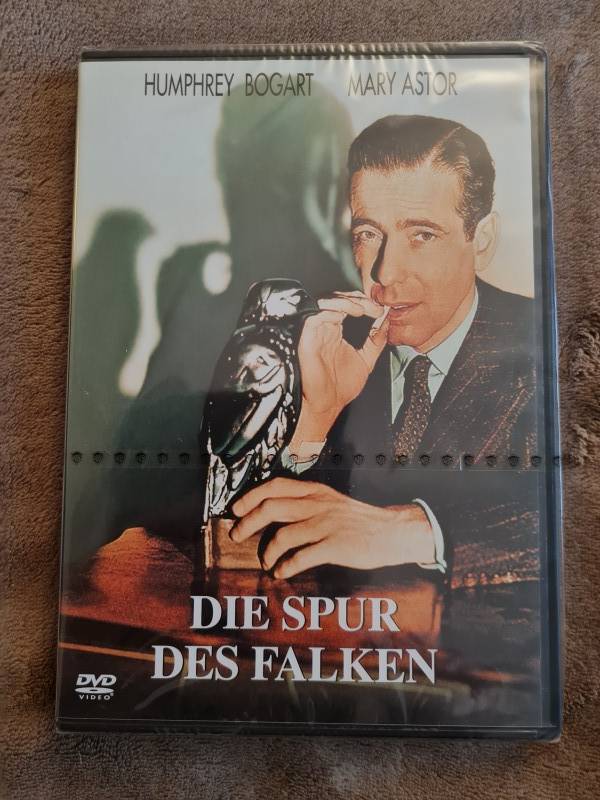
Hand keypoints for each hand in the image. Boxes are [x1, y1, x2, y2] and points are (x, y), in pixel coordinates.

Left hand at [230, 477, 434, 578]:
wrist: (392, 532)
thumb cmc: (359, 520)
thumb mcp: (331, 501)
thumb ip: (306, 503)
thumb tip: (273, 512)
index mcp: (315, 491)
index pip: (275, 486)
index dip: (250, 497)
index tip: (236, 509)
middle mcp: (318, 504)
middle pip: (271, 508)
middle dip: (247, 523)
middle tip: (237, 535)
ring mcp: (326, 525)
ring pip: (282, 536)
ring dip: (267, 552)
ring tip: (266, 561)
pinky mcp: (334, 546)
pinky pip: (301, 557)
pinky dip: (285, 567)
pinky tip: (281, 572)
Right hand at [290, 292, 389, 444]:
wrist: (327, 405)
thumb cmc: (341, 388)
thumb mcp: (366, 361)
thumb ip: (376, 342)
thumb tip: (387, 323)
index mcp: (336, 332)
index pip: (347, 306)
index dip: (364, 302)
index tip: (381, 310)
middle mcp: (325, 329)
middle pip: (337, 299)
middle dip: (357, 299)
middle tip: (374, 306)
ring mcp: (316, 332)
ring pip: (327, 303)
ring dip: (347, 301)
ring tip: (363, 308)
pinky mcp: (308, 338)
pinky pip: (317, 316)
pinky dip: (334, 310)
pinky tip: (350, 315)